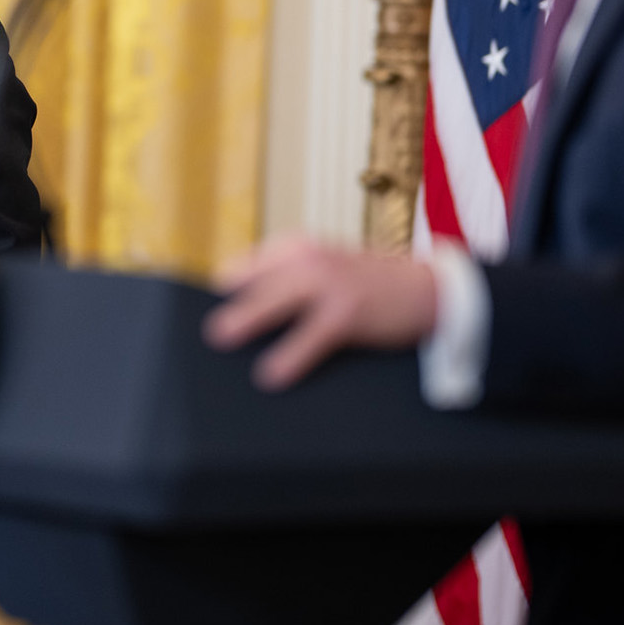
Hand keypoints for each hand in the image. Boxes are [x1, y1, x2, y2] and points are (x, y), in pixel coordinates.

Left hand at [201, 237, 437, 390]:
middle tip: (200, 329)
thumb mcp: (324, 270)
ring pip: (274, 302)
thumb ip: (285, 284)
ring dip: (246, 320)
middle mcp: (307, 258)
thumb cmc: (368, 284)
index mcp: (295, 248)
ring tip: (219, 339)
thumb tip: (238, 317)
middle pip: (253, 281)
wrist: (429, 290)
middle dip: (227, 304)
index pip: (245, 266)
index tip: (193, 310)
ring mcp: (328, 283)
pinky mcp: (347, 312)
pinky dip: (288, 356)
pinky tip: (270, 375)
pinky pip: (309, 337)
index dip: (224, 289)